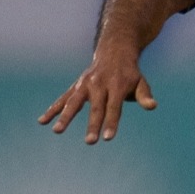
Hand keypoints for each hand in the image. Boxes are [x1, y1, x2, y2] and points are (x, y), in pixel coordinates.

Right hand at [39, 47, 157, 144]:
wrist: (114, 51)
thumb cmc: (130, 73)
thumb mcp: (141, 81)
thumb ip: (145, 95)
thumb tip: (152, 106)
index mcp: (116, 85)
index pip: (114, 107)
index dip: (111, 122)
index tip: (108, 138)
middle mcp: (99, 85)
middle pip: (95, 108)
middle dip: (92, 125)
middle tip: (89, 142)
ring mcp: (85, 85)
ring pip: (73, 102)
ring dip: (65, 116)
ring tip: (57, 131)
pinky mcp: (76, 87)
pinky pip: (63, 99)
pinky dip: (53, 109)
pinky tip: (42, 121)